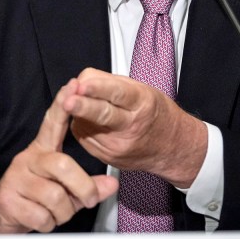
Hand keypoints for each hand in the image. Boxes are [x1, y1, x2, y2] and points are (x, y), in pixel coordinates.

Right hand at [0, 82, 117, 238]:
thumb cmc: (33, 200)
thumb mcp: (64, 190)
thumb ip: (87, 185)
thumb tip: (111, 183)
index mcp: (42, 152)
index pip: (53, 123)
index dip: (63, 104)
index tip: (73, 85)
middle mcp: (28, 160)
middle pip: (63, 165)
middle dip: (83, 188)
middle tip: (87, 200)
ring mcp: (16, 178)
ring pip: (55, 197)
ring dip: (63, 214)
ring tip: (54, 213)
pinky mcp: (8, 199)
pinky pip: (42, 216)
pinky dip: (47, 225)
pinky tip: (39, 220)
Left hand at [62, 68, 206, 187]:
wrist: (171, 147)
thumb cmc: (154, 113)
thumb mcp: (140, 88)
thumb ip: (108, 82)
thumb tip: (81, 80)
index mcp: (141, 103)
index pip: (117, 94)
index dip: (98, 89)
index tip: (82, 85)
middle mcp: (130, 127)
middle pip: (102, 115)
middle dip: (83, 107)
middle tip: (67, 101)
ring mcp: (118, 146)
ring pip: (86, 125)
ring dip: (78, 112)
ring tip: (78, 102)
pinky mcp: (107, 158)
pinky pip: (83, 137)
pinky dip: (81, 125)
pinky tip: (89, 121)